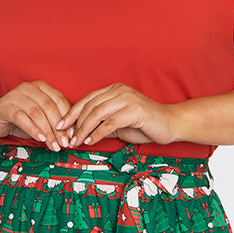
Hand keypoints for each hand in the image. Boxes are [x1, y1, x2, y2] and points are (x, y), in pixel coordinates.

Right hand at [0, 80, 74, 149]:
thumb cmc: (20, 119)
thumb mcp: (40, 119)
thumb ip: (53, 123)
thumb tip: (71, 136)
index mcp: (41, 87)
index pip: (59, 101)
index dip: (68, 119)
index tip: (72, 135)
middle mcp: (29, 87)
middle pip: (49, 107)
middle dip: (59, 128)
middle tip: (64, 143)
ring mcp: (15, 95)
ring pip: (37, 113)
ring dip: (47, 132)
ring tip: (54, 145)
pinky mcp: (5, 106)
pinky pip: (21, 118)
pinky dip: (33, 129)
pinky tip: (40, 139)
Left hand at [56, 83, 178, 147]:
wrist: (172, 124)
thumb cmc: (146, 124)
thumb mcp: (119, 125)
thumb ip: (103, 125)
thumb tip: (83, 134)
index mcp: (114, 91)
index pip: (87, 100)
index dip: (72, 113)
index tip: (61, 126)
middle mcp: (119, 91)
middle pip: (89, 106)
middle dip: (75, 124)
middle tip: (67, 138)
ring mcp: (127, 99)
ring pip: (97, 113)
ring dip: (84, 129)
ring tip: (77, 142)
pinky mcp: (134, 110)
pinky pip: (110, 122)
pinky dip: (97, 133)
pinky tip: (91, 141)